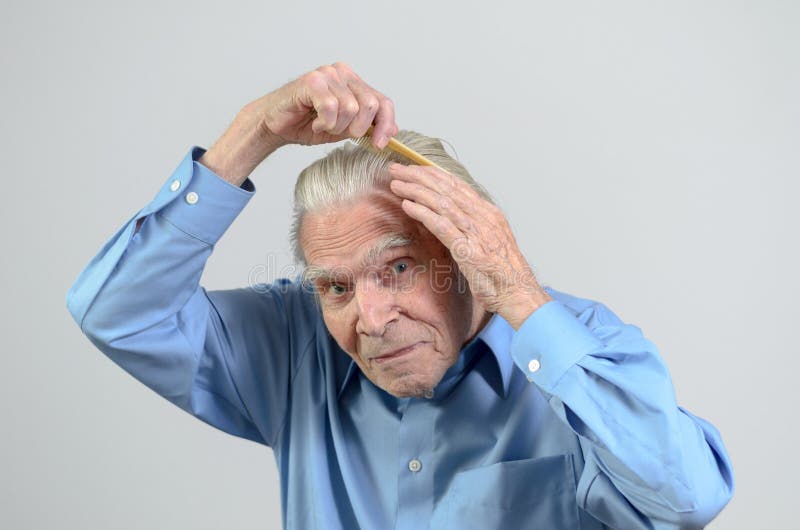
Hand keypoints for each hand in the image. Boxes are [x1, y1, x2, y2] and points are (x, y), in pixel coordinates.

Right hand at [200, 62, 397, 184]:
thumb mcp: (345, 129)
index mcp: (354, 82)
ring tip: (321, 125)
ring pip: (350, 108)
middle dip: (357, 128)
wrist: (275, 125)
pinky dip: (324, 122)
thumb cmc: (307, 124)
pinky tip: (314, 121)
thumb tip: (393, 129)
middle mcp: (343, 72)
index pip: (383, 101)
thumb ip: (367, 126)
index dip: (385, 125)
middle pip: (370, 105)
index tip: (379, 144)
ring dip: (336, 127)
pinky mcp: (312, 81)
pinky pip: (331, 108)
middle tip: (337, 132)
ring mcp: (328, 74)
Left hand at [387, 163, 551, 329]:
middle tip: (396, 169)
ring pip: (442, 203)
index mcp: (488, 213)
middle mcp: (483, 217)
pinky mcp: (468, 250)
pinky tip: (407, 206)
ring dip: (416, 191)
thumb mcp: (489, 242)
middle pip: (446, 189)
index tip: (412, 168)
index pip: (456, 185)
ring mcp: (477, 233)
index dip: (432, 174)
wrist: (519, 294)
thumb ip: (472, 227)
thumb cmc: (503, 273)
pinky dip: (423, 213)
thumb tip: (450, 216)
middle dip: (418, 177)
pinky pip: (442, 226)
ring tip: (396, 185)